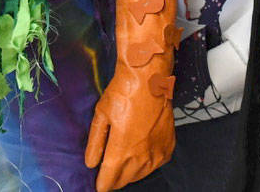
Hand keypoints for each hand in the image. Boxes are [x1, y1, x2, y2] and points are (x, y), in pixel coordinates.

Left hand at [85, 0, 177, 189]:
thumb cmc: (123, 93)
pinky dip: (147, 163)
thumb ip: (96, 143)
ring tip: (122, 162)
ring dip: (130, 172)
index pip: (109, 180)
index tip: (98, 184)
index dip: (102, 184)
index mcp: (122, 151)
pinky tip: (140, 153)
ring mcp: (157, 153)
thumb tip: (90, 163)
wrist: (149, 78)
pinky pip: (155, 164)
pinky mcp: (168, 147)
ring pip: (141, 174)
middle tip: (108, 170)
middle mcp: (141, 156)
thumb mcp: (101, 115)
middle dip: (115, 177)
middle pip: (125, 179)